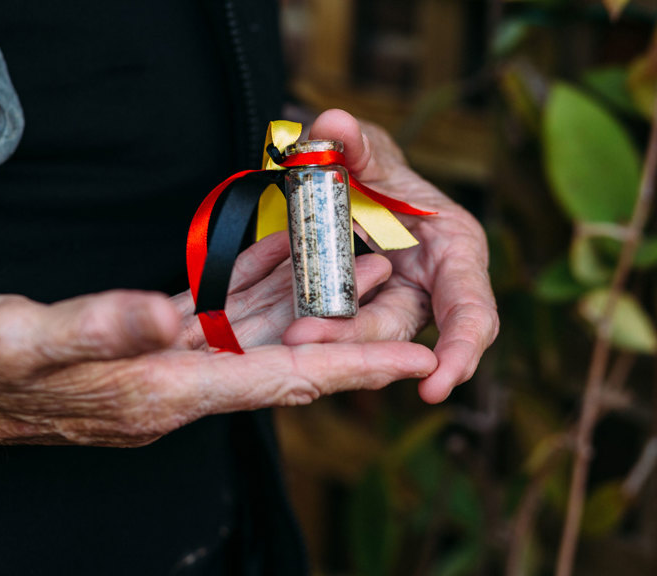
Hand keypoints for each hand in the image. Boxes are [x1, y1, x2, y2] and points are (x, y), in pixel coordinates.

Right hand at [0, 288, 435, 453]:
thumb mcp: (21, 337)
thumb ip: (97, 325)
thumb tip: (161, 314)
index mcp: (157, 389)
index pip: (279, 379)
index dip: (353, 368)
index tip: (416, 357)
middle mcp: (170, 388)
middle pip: (283, 362)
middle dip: (349, 333)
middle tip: (403, 291)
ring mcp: (156, 373)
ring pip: (253, 339)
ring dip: (308, 307)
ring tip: (358, 268)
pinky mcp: (138, 353)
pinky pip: (213, 325)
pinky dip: (250, 293)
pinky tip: (273, 264)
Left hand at [280, 109, 498, 403]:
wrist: (355, 187)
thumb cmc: (382, 173)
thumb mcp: (373, 155)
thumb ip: (358, 143)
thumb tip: (332, 122)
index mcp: (456, 254)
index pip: (470, 312)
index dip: (462, 349)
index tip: (439, 384)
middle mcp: (429, 290)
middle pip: (401, 330)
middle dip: (358, 340)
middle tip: (307, 338)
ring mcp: (391, 304)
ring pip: (363, 335)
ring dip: (330, 338)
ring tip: (291, 335)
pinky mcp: (356, 312)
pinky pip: (336, 325)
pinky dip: (315, 327)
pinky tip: (286, 330)